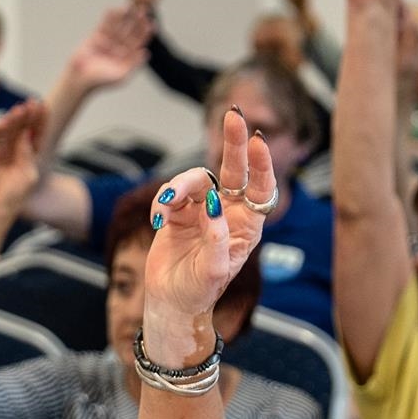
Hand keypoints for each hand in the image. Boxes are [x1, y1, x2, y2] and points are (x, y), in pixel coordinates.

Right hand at [0, 97, 45, 218]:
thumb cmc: (13, 195)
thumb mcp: (28, 173)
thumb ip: (28, 152)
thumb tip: (26, 132)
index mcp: (27, 154)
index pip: (35, 133)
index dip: (39, 120)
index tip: (44, 107)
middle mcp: (13, 149)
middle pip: (21, 127)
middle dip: (27, 115)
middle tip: (32, 103)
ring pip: (6, 129)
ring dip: (13, 119)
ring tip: (19, 110)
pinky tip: (4, 121)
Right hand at [67, 5, 150, 89]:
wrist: (80, 76)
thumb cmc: (101, 80)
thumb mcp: (121, 75)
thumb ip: (133, 64)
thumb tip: (146, 52)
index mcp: (127, 56)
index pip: (138, 42)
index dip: (144, 32)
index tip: (151, 23)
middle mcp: (119, 47)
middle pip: (130, 32)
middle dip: (136, 21)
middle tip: (142, 10)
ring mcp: (109, 41)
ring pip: (118, 26)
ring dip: (124, 17)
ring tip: (129, 7)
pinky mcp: (97, 36)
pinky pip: (105, 25)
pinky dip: (109, 18)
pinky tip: (114, 9)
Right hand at [141, 108, 274, 362]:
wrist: (170, 303)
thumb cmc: (199, 292)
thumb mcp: (214, 272)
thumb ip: (217, 239)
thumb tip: (214, 203)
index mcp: (247, 226)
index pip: (260, 188)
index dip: (261, 164)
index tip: (257, 141)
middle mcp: (228, 212)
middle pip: (235, 169)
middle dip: (234, 141)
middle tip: (233, 115)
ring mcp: (202, 209)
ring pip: (196, 179)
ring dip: (179, 185)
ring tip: (165, 207)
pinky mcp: (177, 212)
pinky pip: (170, 194)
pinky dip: (161, 202)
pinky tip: (156, 223)